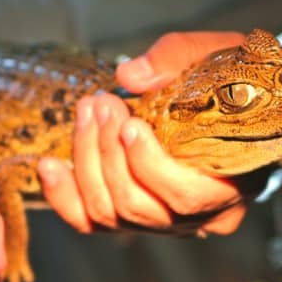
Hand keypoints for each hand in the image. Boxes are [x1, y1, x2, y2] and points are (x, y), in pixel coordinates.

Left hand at [38, 31, 269, 235]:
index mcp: (230, 188)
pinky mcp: (130, 219)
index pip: (187, 197)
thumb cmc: (230, 85)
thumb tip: (128, 77)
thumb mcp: (218, 58)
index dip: (150, 166)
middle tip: (101, 104)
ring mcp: (161, 223)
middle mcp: (197, 219)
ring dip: (86, 161)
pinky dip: (65, 196)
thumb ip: (177, 61)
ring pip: (109, 213)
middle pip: (138, 207)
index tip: (129, 124)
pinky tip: (50, 166)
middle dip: (108, 153)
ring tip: (85, 114)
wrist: (231, 106)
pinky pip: (90, 222)